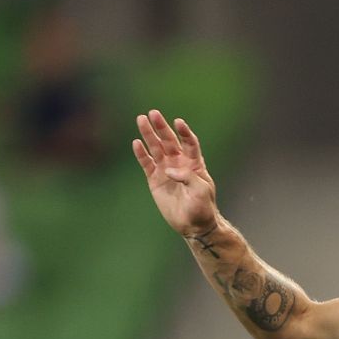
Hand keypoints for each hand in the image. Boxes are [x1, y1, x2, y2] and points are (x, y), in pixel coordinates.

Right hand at [132, 108, 217, 237]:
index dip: (184, 132)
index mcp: (194, 163)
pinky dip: (141, 153)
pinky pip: (146, 163)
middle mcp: (179, 162)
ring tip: (141, 119)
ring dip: (149, 134)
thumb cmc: (202, 207)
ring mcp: (166, 169)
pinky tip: (136, 143)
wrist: (193, 224)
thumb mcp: (201, 191)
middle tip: (153, 113)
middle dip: (161, 127)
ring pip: (156, 148)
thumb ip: (187, 177)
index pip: (189, 142)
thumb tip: (168, 169)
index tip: (178, 122)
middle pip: (169, 140)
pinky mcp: (155, 179)